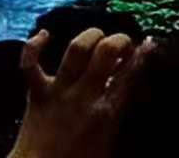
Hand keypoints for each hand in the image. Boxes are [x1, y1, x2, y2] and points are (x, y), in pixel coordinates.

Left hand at [8, 28, 141, 157]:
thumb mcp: (109, 145)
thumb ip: (117, 118)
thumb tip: (120, 94)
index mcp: (108, 113)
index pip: (130, 76)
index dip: (142, 56)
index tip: (148, 43)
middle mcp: (85, 96)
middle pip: (106, 53)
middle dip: (119, 40)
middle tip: (123, 40)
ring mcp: (59, 91)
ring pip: (75, 50)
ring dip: (89, 36)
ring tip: (97, 35)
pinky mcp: (36, 92)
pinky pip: (30, 63)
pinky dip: (34, 45)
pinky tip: (44, 34)